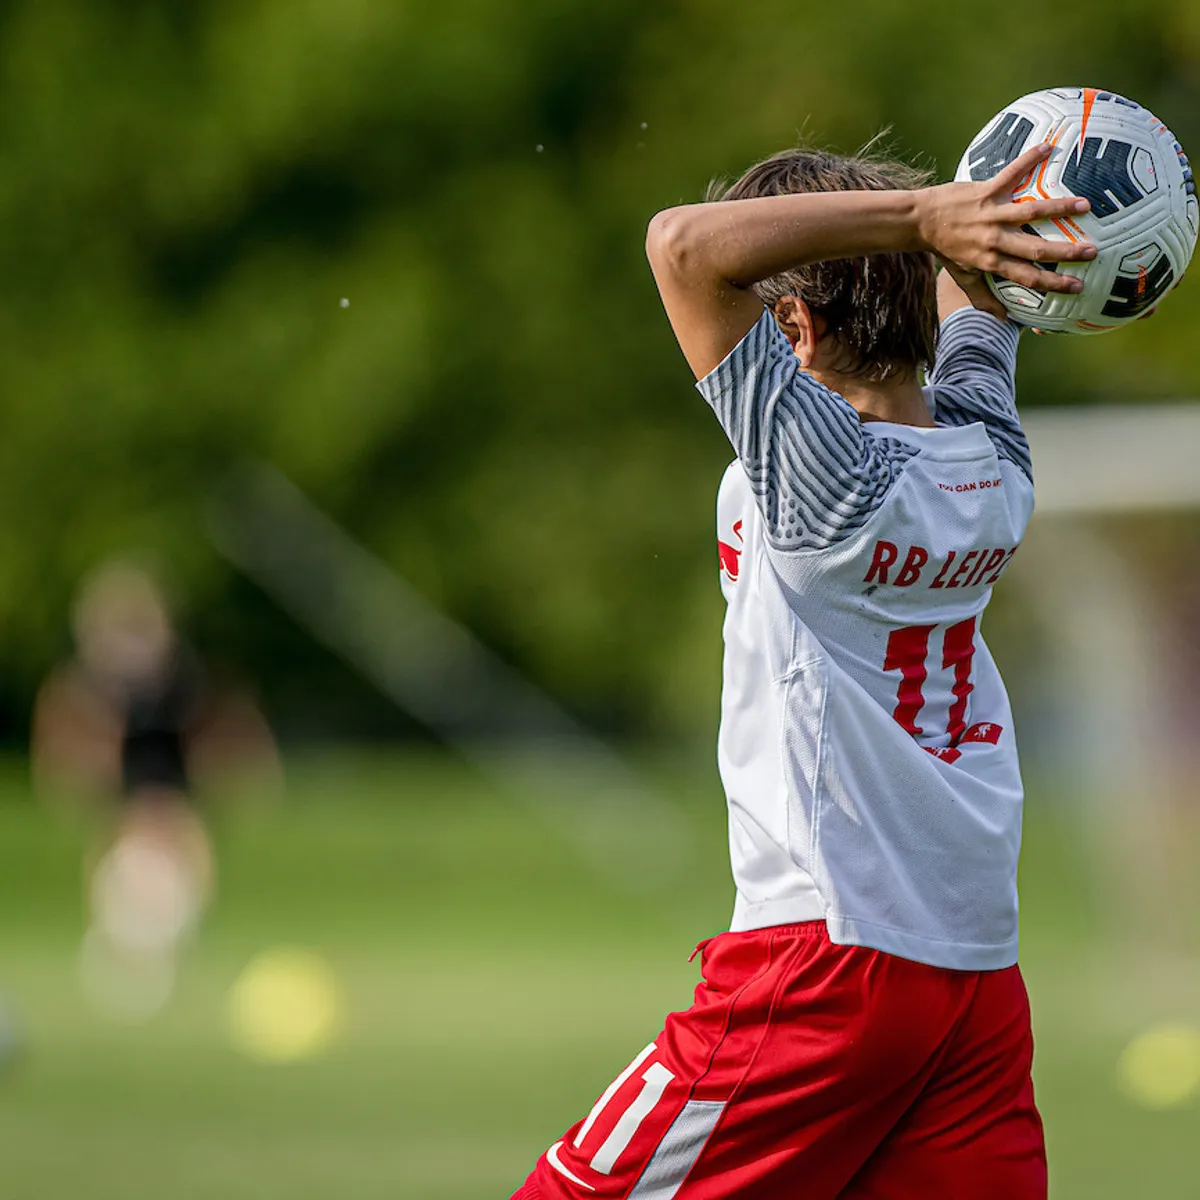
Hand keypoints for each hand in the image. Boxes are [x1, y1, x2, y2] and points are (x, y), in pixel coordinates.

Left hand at [915, 143, 1096, 318]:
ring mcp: (991, 214)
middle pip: (1034, 248)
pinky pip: (1010, 173)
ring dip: (1058, 208)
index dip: (1052, 283)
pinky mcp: (985, 190)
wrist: (920, 221)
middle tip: (1092, 251)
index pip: (1027, 276)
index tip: (1077, 287)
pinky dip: (1028, 160)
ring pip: (1030, 212)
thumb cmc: (945, 249)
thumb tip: (1001, 319)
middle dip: (1065, 251)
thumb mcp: (963, 276)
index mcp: (991, 261)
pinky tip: (1048, 147)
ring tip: (1085, 205)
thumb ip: (982, 297)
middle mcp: (994, 240)